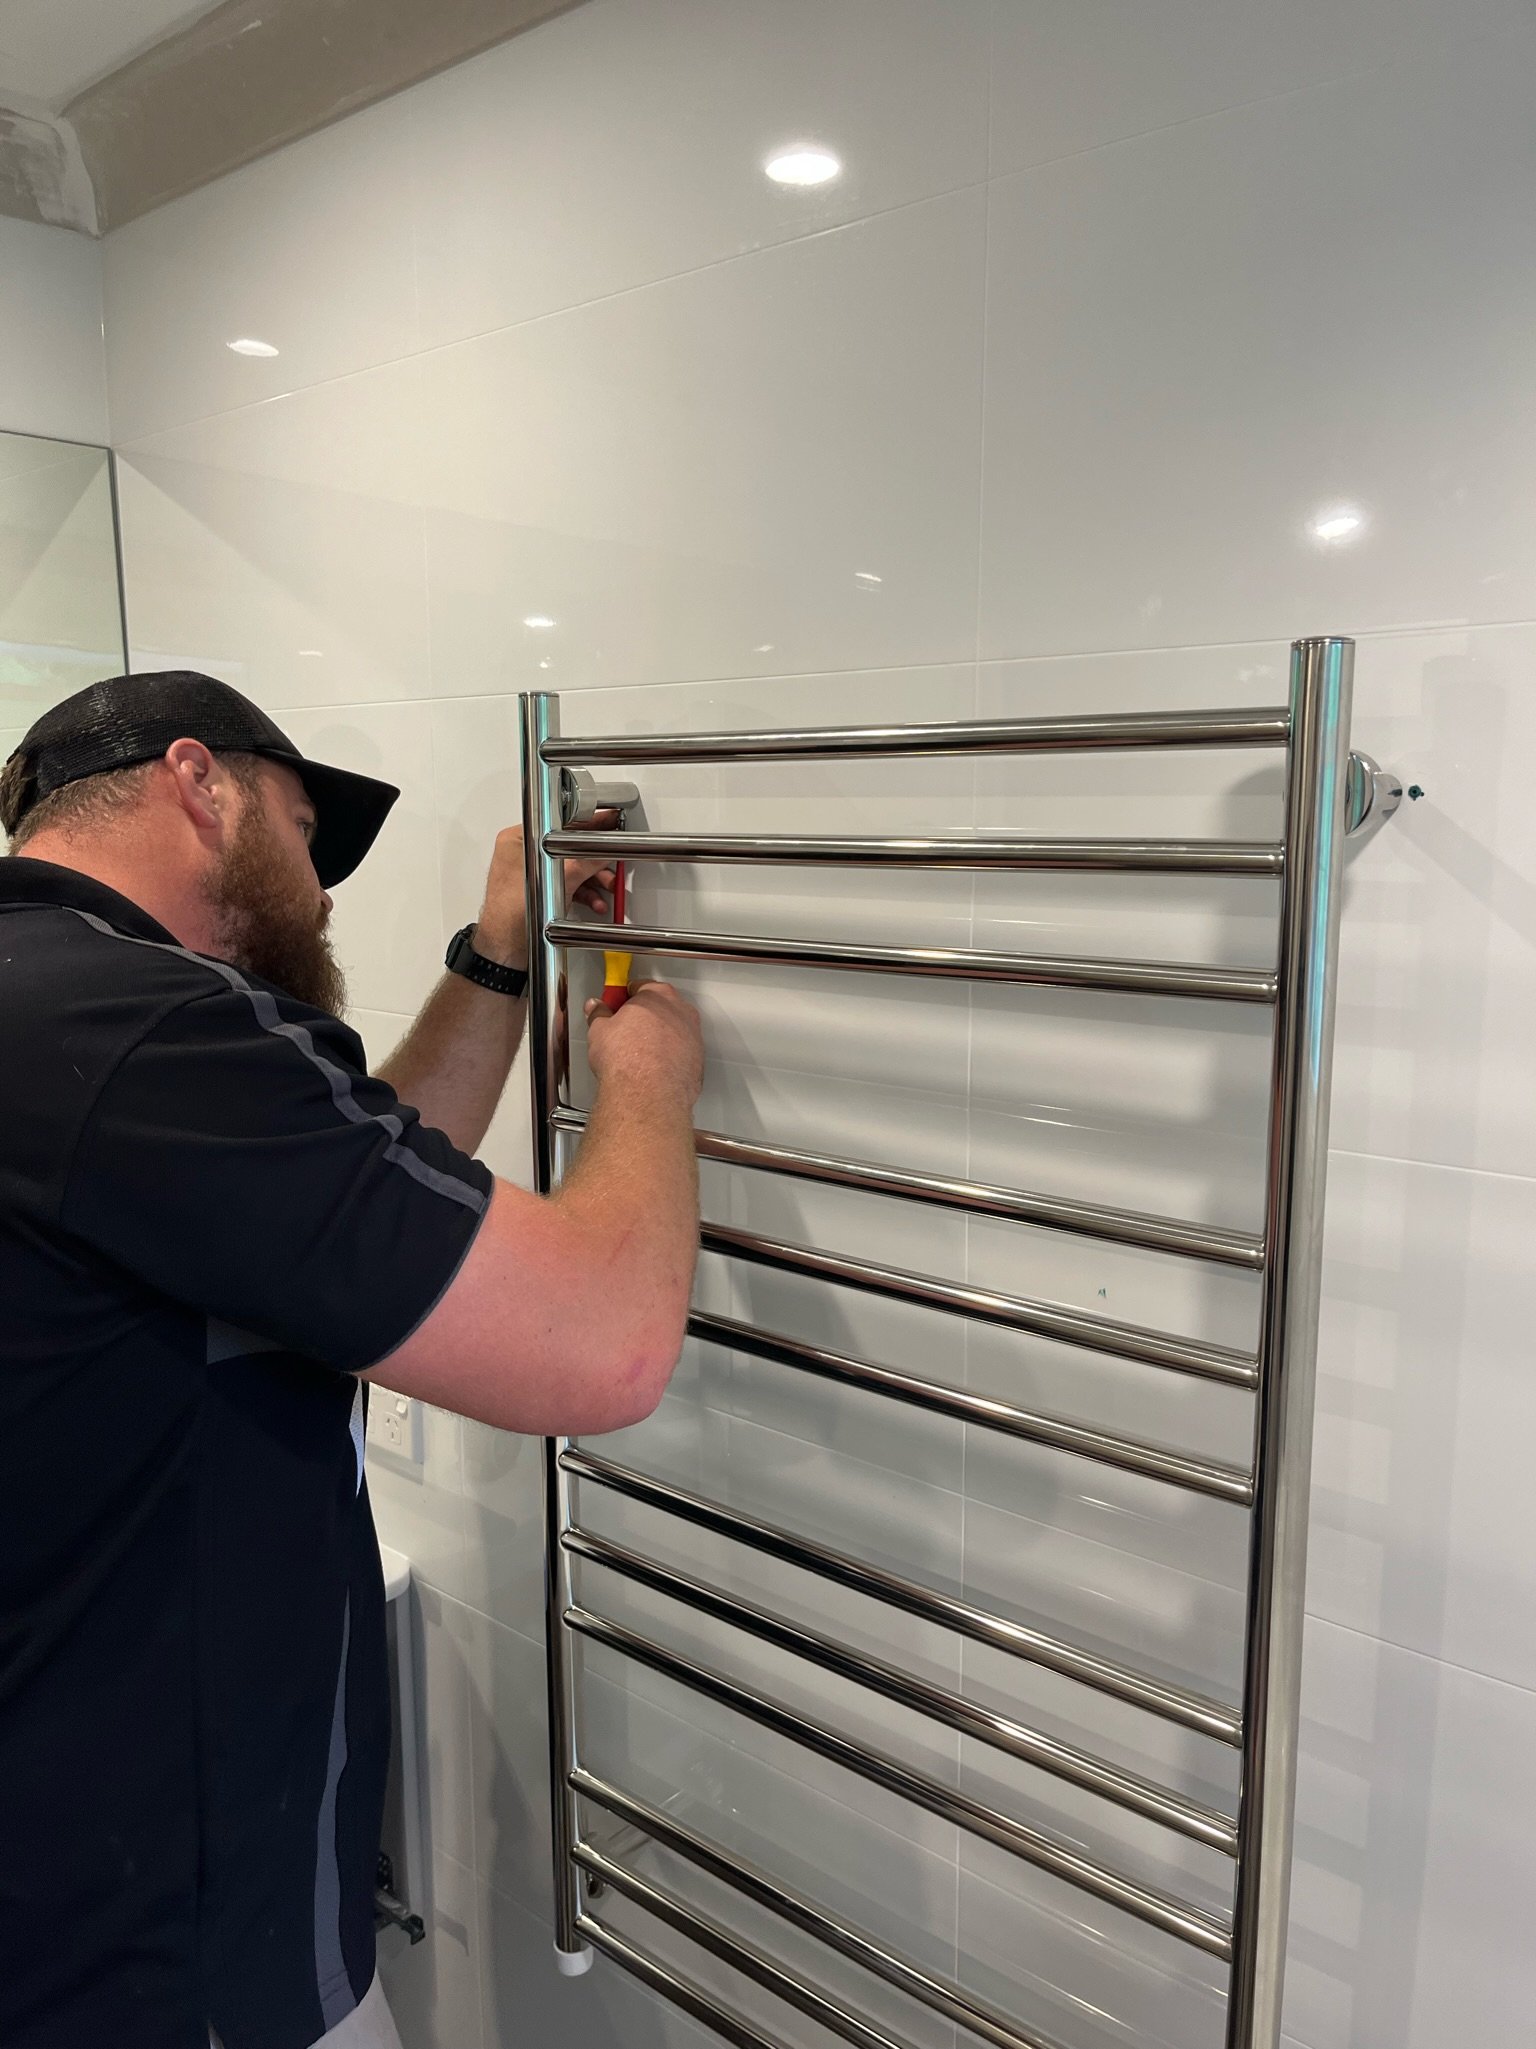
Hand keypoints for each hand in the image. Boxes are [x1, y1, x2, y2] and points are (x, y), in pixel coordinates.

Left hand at [474, 814, 620, 969]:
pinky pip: (567, 885)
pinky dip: (583, 893)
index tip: (608, 823)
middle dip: (594, 861)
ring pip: (571, 869)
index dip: (588, 825)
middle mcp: (523, 854)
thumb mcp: (556, 883)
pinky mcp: (540, 894)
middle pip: (569, 847)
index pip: (559, 823)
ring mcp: (531, 875)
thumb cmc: (509, 921)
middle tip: (612, 864)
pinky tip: (595, 901)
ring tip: (607, 888)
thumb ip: (584, 863)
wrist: (504, 955)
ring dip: (592, 880)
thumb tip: (604, 850)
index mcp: (518, 841)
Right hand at [584, 981, 703, 1107]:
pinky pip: (682, 1051)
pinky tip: (654, 1068)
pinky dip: (670, 1056)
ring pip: (675, 1029)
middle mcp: (680, 1011)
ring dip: (660, 1036)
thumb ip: (599, 1015)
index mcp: (656, 996)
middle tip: (627, 1030)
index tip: (617, 1006)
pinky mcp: (698, 1060)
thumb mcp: (599, 1031)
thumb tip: (596, 1008)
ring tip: (639, 1053)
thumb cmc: (627, 1060)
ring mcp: (693, 1035)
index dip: (626, 997)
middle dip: (646, 1015)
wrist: (647, 1094)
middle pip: (662, 1006)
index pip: (641, 987)